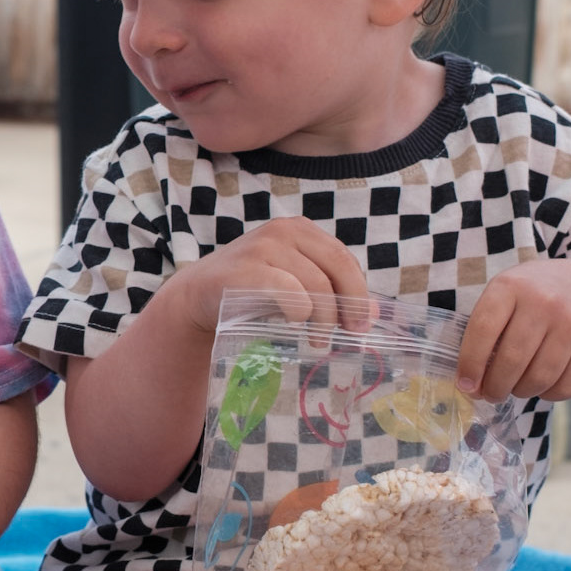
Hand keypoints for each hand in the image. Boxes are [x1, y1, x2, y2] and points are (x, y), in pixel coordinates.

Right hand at [162, 217, 369, 335]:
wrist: (198, 296)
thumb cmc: (251, 292)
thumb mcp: (293, 284)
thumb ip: (330, 291)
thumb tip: (372, 313)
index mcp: (300, 229)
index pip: (344, 259)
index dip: (360, 292)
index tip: (362, 325)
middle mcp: (283, 231)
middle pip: (337, 268)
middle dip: (350, 305)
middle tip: (352, 335)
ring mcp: (263, 248)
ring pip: (316, 284)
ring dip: (324, 318)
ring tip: (319, 341)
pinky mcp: (246, 270)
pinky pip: (289, 292)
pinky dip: (299, 312)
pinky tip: (295, 325)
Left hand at [456, 259, 570, 401]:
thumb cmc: (527, 298)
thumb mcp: (502, 297)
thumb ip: (483, 333)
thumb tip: (470, 386)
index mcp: (511, 286)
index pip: (483, 330)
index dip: (470, 364)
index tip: (465, 386)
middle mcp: (544, 301)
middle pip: (512, 360)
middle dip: (495, 387)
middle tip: (490, 394)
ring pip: (540, 378)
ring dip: (521, 392)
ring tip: (515, 388)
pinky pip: (567, 387)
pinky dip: (548, 395)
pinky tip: (540, 385)